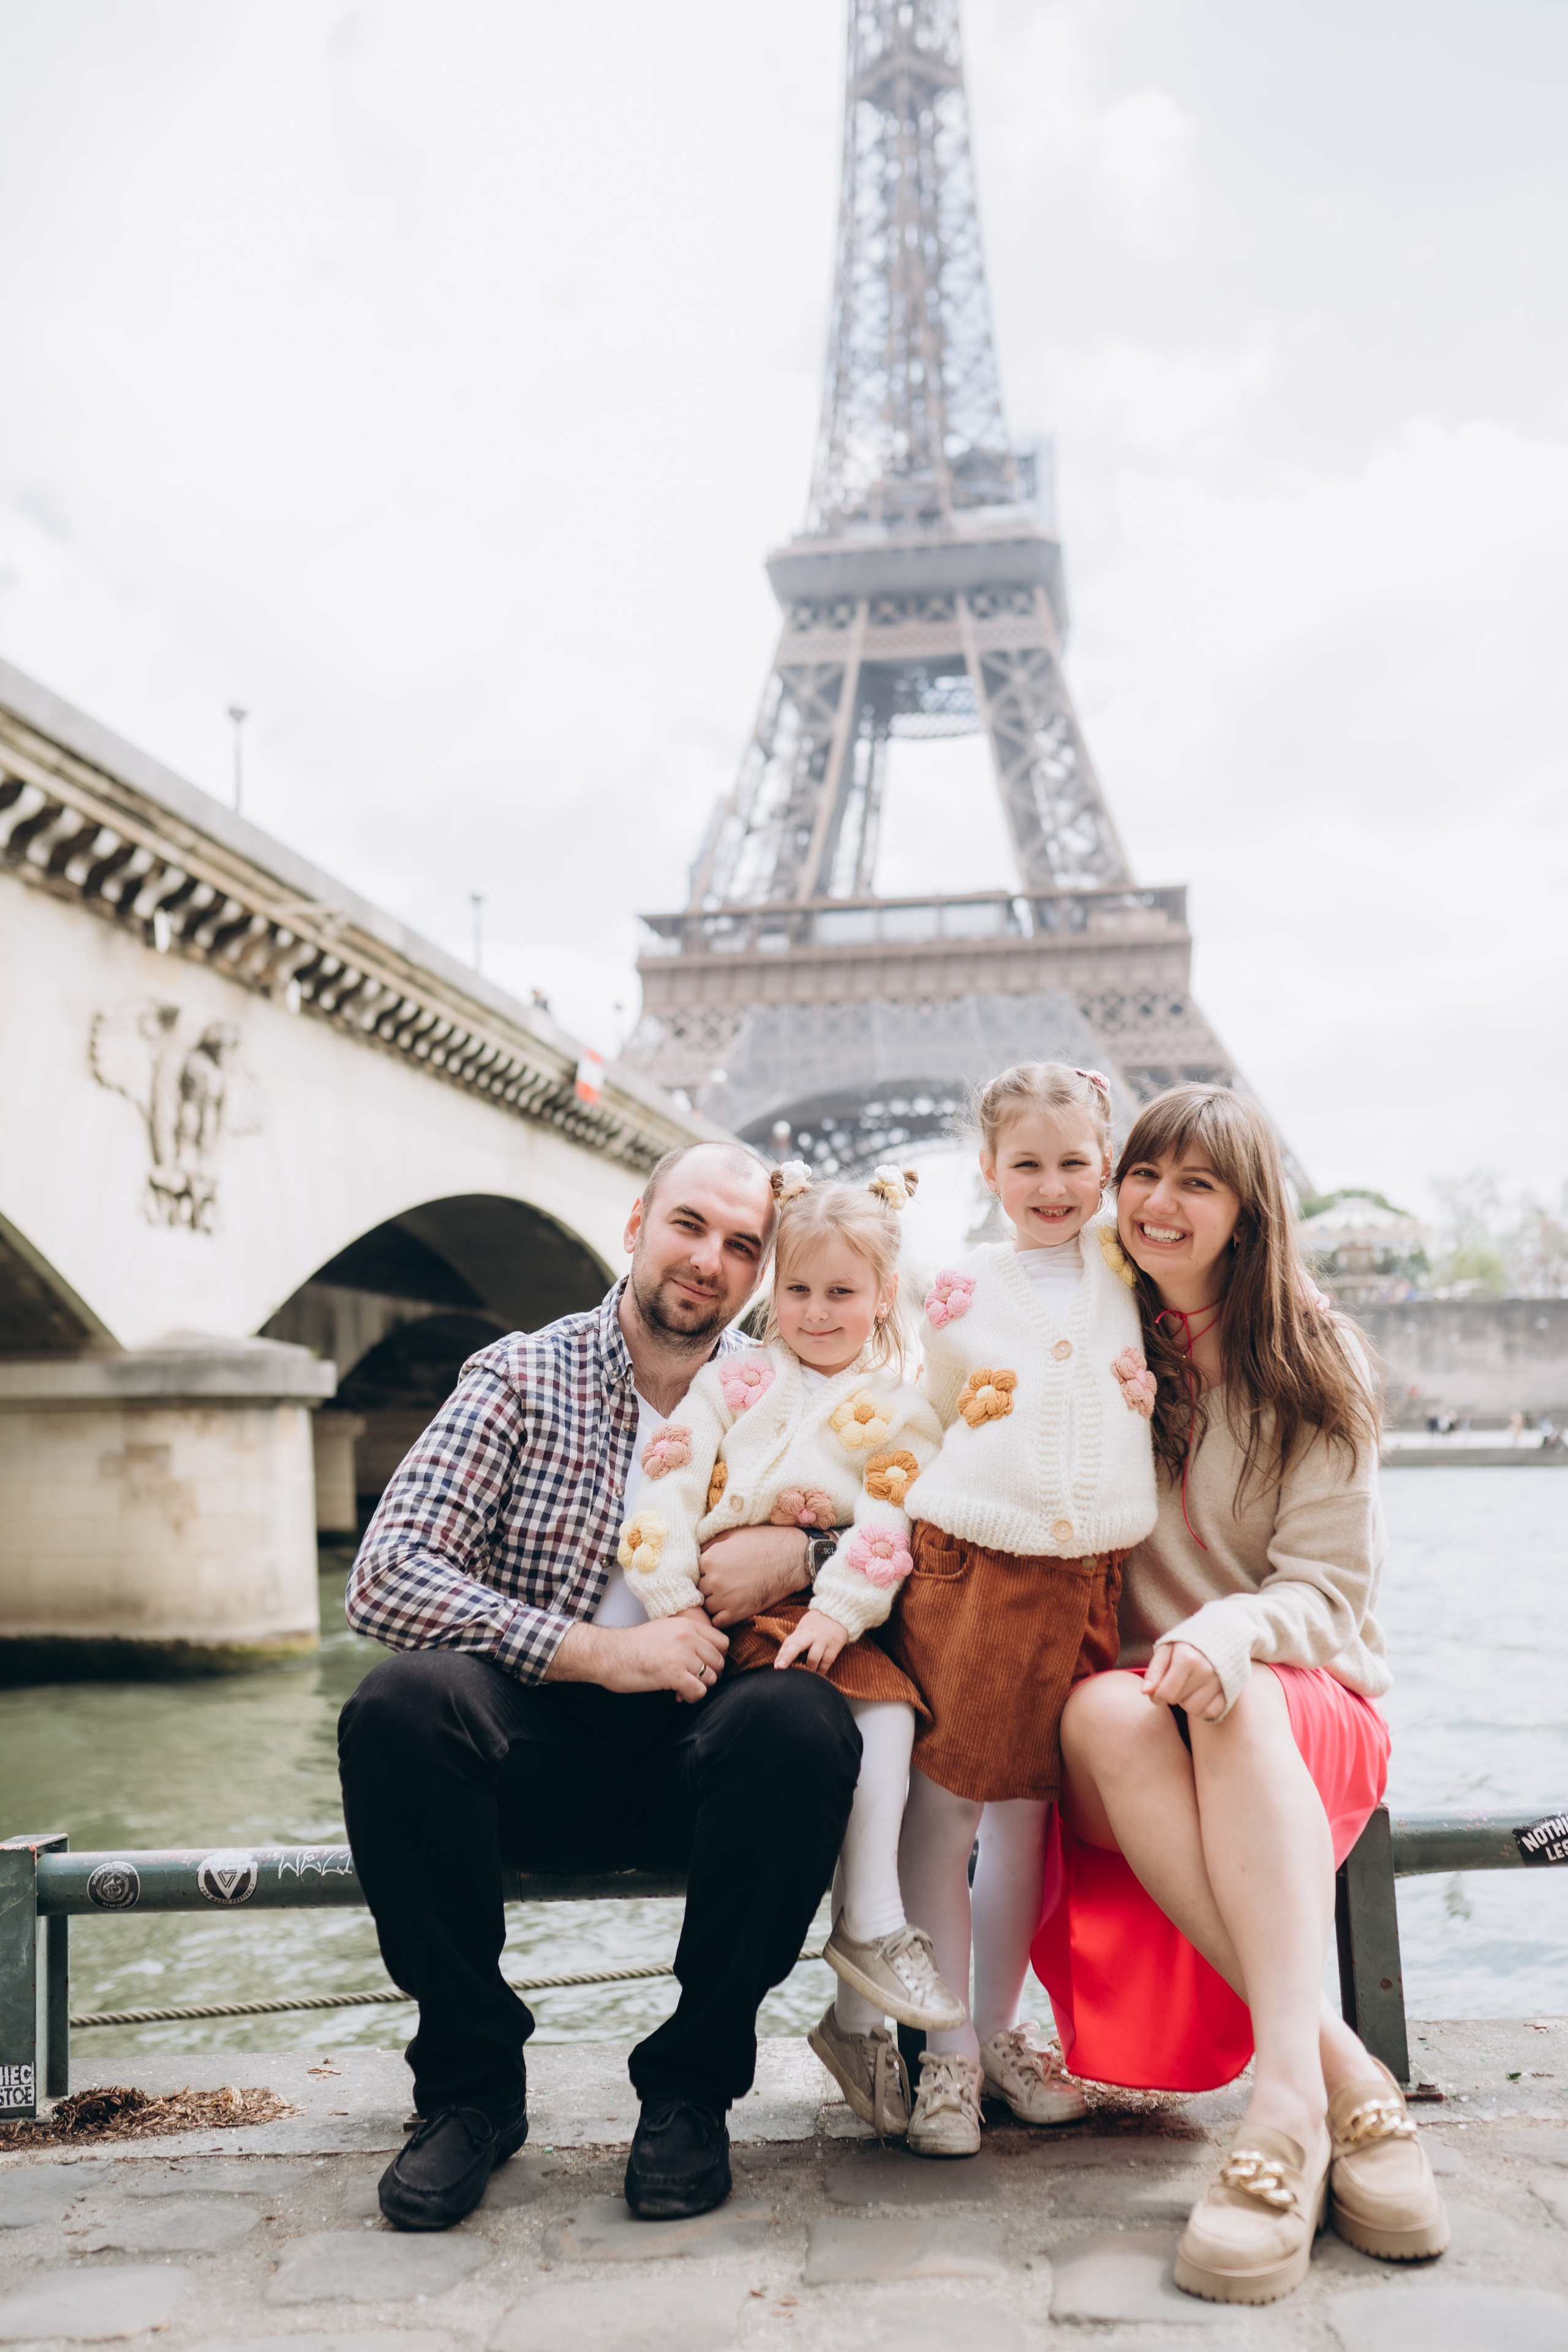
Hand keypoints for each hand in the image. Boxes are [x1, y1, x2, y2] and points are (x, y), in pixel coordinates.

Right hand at [547, 1608, 727, 1702]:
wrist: (608, 1653)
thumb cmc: (632, 1646)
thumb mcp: (664, 1631)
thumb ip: (686, 1639)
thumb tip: (703, 1658)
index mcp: (687, 1625)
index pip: (722, 1642)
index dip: (715, 1658)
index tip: (702, 1666)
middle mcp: (688, 1636)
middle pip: (719, 1662)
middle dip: (709, 1675)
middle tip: (691, 1681)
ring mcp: (681, 1654)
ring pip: (712, 1678)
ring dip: (699, 1687)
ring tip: (682, 1688)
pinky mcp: (673, 1673)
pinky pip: (699, 1691)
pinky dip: (691, 1697)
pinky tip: (679, 1695)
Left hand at [697, 1525, 808, 1626]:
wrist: (792, 1558)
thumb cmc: (764, 1542)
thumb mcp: (733, 1534)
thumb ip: (711, 1543)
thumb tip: (698, 1551)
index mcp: (709, 1558)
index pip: (693, 1570)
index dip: (703, 1570)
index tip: (712, 1571)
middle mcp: (713, 1579)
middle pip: (699, 1588)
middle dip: (707, 1586)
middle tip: (721, 1583)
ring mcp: (724, 1598)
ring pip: (706, 1605)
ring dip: (713, 1602)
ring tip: (725, 1596)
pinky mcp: (737, 1612)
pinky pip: (717, 1621)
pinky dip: (720, 1617)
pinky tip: (728, 1609)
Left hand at [773, 1607, 848, 1674]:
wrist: (837, 1613)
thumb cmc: (816, 1624)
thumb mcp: (804, 1628)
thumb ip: (795, 1641)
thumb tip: (782, 1659)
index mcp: (801, 1631)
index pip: (788, 1643)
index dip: (782, 1655)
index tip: (776, 1666)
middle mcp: (810, 1635)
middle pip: (797, 1645)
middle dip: (788, 1657)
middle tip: (781, 1668)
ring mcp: (822, 1640)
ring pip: (813, 1657)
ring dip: (808, 1668)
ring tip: (805, 1676)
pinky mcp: (834, 1645)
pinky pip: (826, 1661)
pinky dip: (821, 1670)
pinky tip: (818, 1675)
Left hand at [1144, 1638, 1225, 1722]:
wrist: (1224, 1635)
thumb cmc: (1189, 1643)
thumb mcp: (1167, 1648)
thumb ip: (1154, 1670)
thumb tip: (1145, 1692)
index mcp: (1186, 1658)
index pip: (1164, 1693)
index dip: (1156, 1696)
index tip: (1157, 1690)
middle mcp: (1205, 1670)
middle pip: (1177, 1701)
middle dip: (1172, 1694)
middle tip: (1177, 1681)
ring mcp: (1219, 1682)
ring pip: (1193, 1710)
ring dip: (1187, 1702)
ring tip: (1190, 1686)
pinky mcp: (1230, 1691)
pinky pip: (1210, 1713)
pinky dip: (1203, 1709)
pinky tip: (1201, 1695)